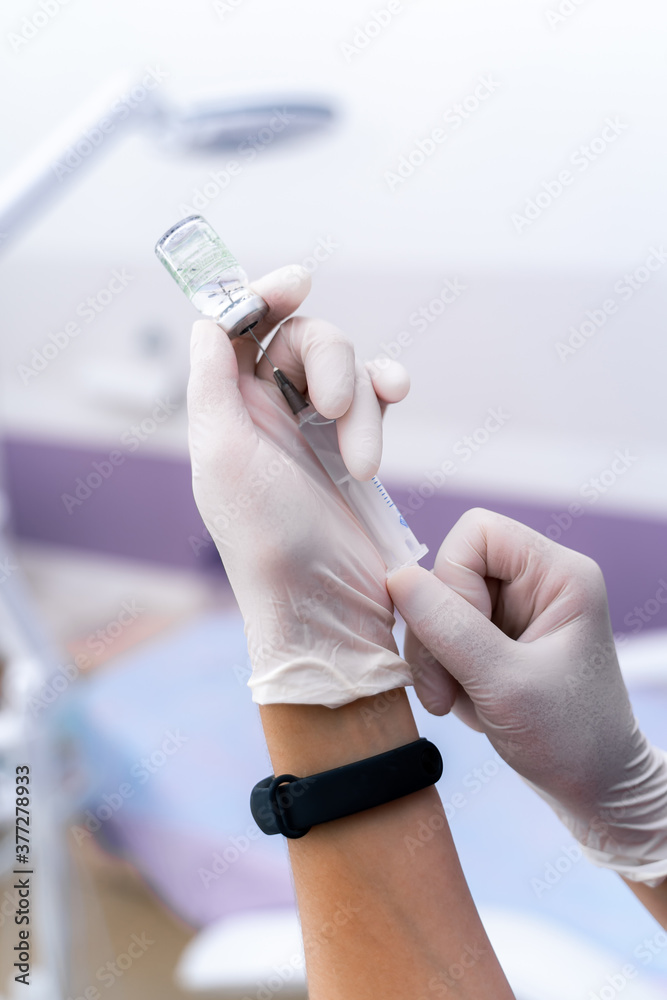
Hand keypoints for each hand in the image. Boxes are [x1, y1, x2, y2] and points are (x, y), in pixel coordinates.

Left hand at [187, 265, 411, 707]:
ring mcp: (311, 429)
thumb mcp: (222, 454)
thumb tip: (208, 318)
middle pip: (299, 337)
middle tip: (331, 409)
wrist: (327, 605)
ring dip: (360, 402)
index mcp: (225, 410)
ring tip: (363, 462)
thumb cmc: (269, 538)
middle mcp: (265, 412)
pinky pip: (374, 394)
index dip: (262, 295)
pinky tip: (398, 397)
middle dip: (327, 363)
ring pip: (342, 367)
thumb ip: (211, 380)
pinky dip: (386, 391)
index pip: (238, 328)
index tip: (300, 282)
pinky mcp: (352, 446)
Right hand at [387, 508, 666, 882]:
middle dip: (436, 630)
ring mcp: (516, 609)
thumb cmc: (572, 740)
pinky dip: (441, 667)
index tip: (461, 641)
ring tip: (454, 700)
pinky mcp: (496, 637)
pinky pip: (442, 631)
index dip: (452, 580)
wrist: (595, 791)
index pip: (477, 534)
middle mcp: (537, 582)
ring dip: (434, 655)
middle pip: (450, 570)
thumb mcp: (506, 685)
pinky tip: (464, 698)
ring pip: (437, 603)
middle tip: (444, 689)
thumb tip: (397, 578)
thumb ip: (449, 629)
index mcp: (558, 574)